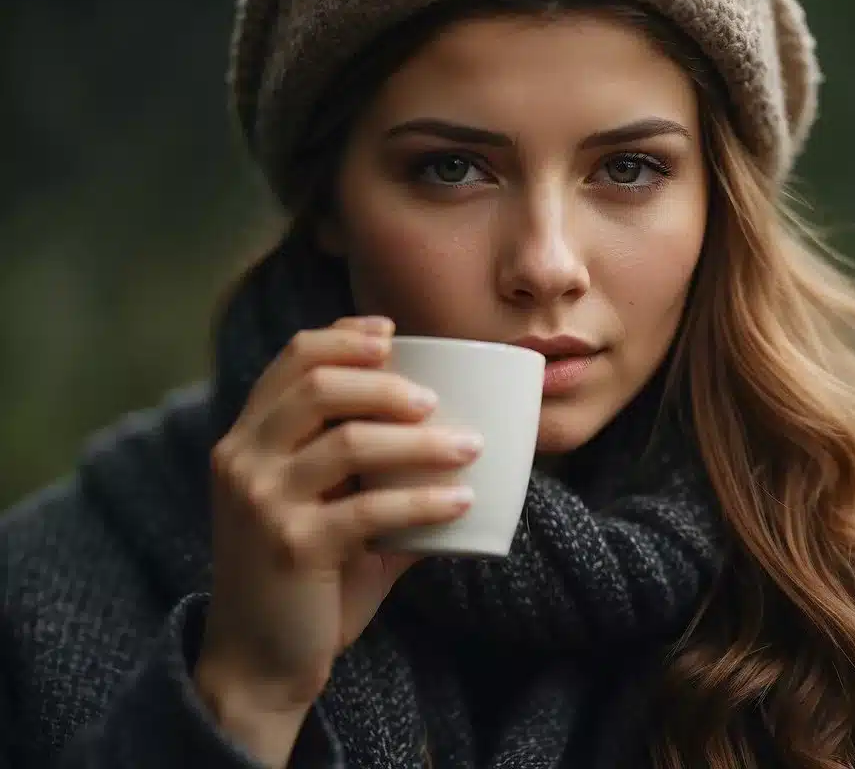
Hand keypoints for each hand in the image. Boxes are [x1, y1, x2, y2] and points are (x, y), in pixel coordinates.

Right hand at [194, 316, 480, 764]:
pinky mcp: (291, 546)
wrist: (257, 663)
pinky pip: (369, 509)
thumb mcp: (329, 514)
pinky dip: (424, 501)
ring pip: (346, 441)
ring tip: (469, 446)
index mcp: (247, 440)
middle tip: (435, 402)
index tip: (393, 335)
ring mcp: (261, 502)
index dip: (344, 338)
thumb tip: (460, 447)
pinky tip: (462, 503)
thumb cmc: (305, 582)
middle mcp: (243, 460)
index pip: (291, 360)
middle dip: (385, 383)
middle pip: (318, 385)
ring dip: (419, 440)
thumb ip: (376, 478)